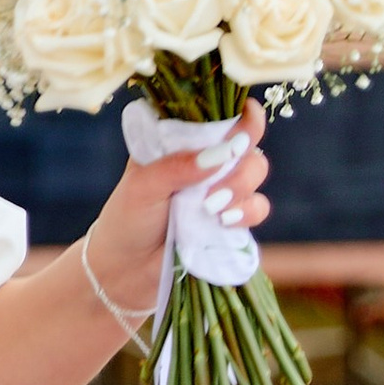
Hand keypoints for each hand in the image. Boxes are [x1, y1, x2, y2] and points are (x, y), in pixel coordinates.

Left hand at [82, 98, 269, 320]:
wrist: (126, 272)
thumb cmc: (126, 219)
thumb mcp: (143, 186)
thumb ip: (179, 166)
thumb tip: (223, 152)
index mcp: (180, 140)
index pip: (217, 114)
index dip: (237, 113)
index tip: (245, 122)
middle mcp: (204, 159)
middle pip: (245, 139)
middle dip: (238, 160)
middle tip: (212, 187)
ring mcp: (220, 188)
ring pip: (256, 170)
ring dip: (241, 187)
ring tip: (210, 209)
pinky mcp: (231, 219)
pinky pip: (257, 206)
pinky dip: (247, 212)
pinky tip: (224, 222)